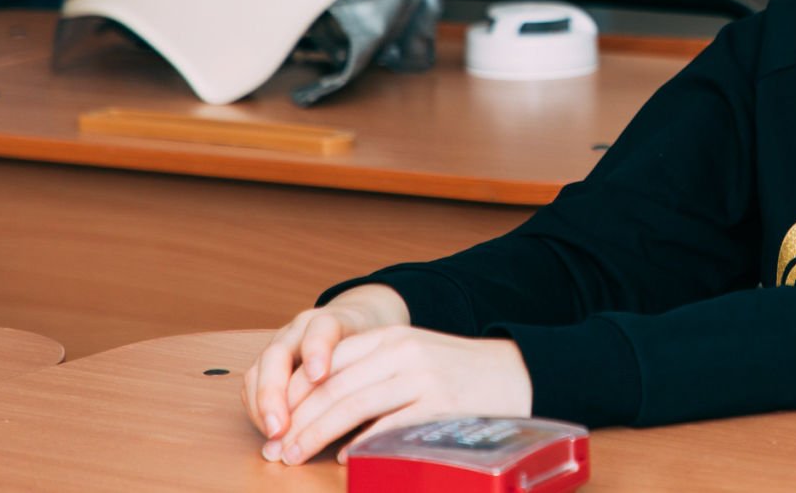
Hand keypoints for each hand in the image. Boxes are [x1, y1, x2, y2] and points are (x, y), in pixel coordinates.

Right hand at [241, 285, 409, 452]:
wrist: (358, 322)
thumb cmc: (370, 347)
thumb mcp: (379, 355)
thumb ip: (371, 377)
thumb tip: (369, 421)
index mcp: (334, 320)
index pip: (322, 328)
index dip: (317, 350)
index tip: (319, 376)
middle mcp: (300, 329)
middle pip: (277, 353)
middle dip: (273, 392)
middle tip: (280, 427)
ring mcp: (280, 344)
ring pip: (259, 370)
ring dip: (263, 406)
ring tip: (274, 436)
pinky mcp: (268, 363)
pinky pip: (252, 386)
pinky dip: (259, 410)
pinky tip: (272, 432)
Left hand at [265, 327, 532, 464]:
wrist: (520, 375)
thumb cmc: (462, 374)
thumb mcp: (415, 358)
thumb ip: (374, 371)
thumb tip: (322, 407)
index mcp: (393, 337)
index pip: (327, 363)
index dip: (293, 395)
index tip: (275, 423)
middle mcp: (404, 351)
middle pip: (332, 387)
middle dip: (297, 421)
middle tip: (275, 449)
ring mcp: (422, 377)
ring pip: (351, 406)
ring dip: (315, 435)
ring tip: (294, 455)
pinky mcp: (440, 404)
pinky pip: (388, 427)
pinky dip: (360, 444)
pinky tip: (344, 457)